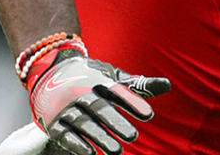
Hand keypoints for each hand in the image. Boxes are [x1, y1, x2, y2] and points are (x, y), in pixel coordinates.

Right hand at [28, 50, 169, 154]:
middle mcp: (81, 92)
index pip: (118, 91)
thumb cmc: (93, 79)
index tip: (149, 115)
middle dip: (116, 122)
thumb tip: (168, 85)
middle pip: (100, 108)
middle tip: (133, 137)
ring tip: (117, 151)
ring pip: (83, 123)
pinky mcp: (52, 121)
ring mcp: (65, 107)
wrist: (50, 73)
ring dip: (99, 137)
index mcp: (99, 80)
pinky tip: (90, 154)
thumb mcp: (115, 78)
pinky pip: (64, 133)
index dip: (133, 102)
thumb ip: (140, 85)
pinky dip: (76, 144)